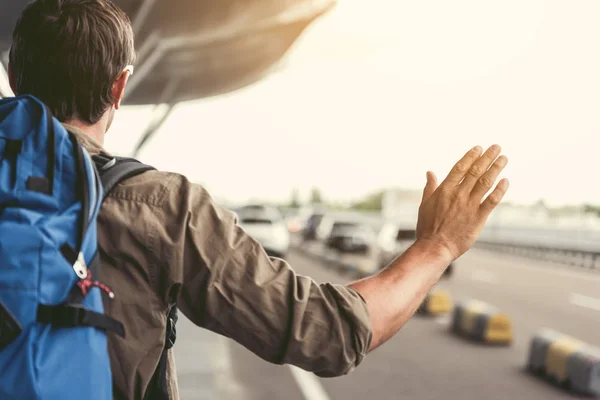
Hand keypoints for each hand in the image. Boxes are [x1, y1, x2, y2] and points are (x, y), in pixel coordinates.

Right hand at [416, 145, 508, 260]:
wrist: (434, 247)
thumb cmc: (427, 228)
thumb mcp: (425, 205)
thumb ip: (430, 187)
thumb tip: (430, 172)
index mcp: (444, 190)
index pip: (460, 168)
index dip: (471, 156)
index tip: (479, 148)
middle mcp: (458, 195)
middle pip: (475, 171)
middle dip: (487, 157)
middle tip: (496, 147)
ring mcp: (469, 206)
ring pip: (485, 182)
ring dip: (496, 168)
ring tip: (504, 158)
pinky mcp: (478, 218)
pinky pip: (492, 201)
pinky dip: (500, 190)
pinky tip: (506, 181)